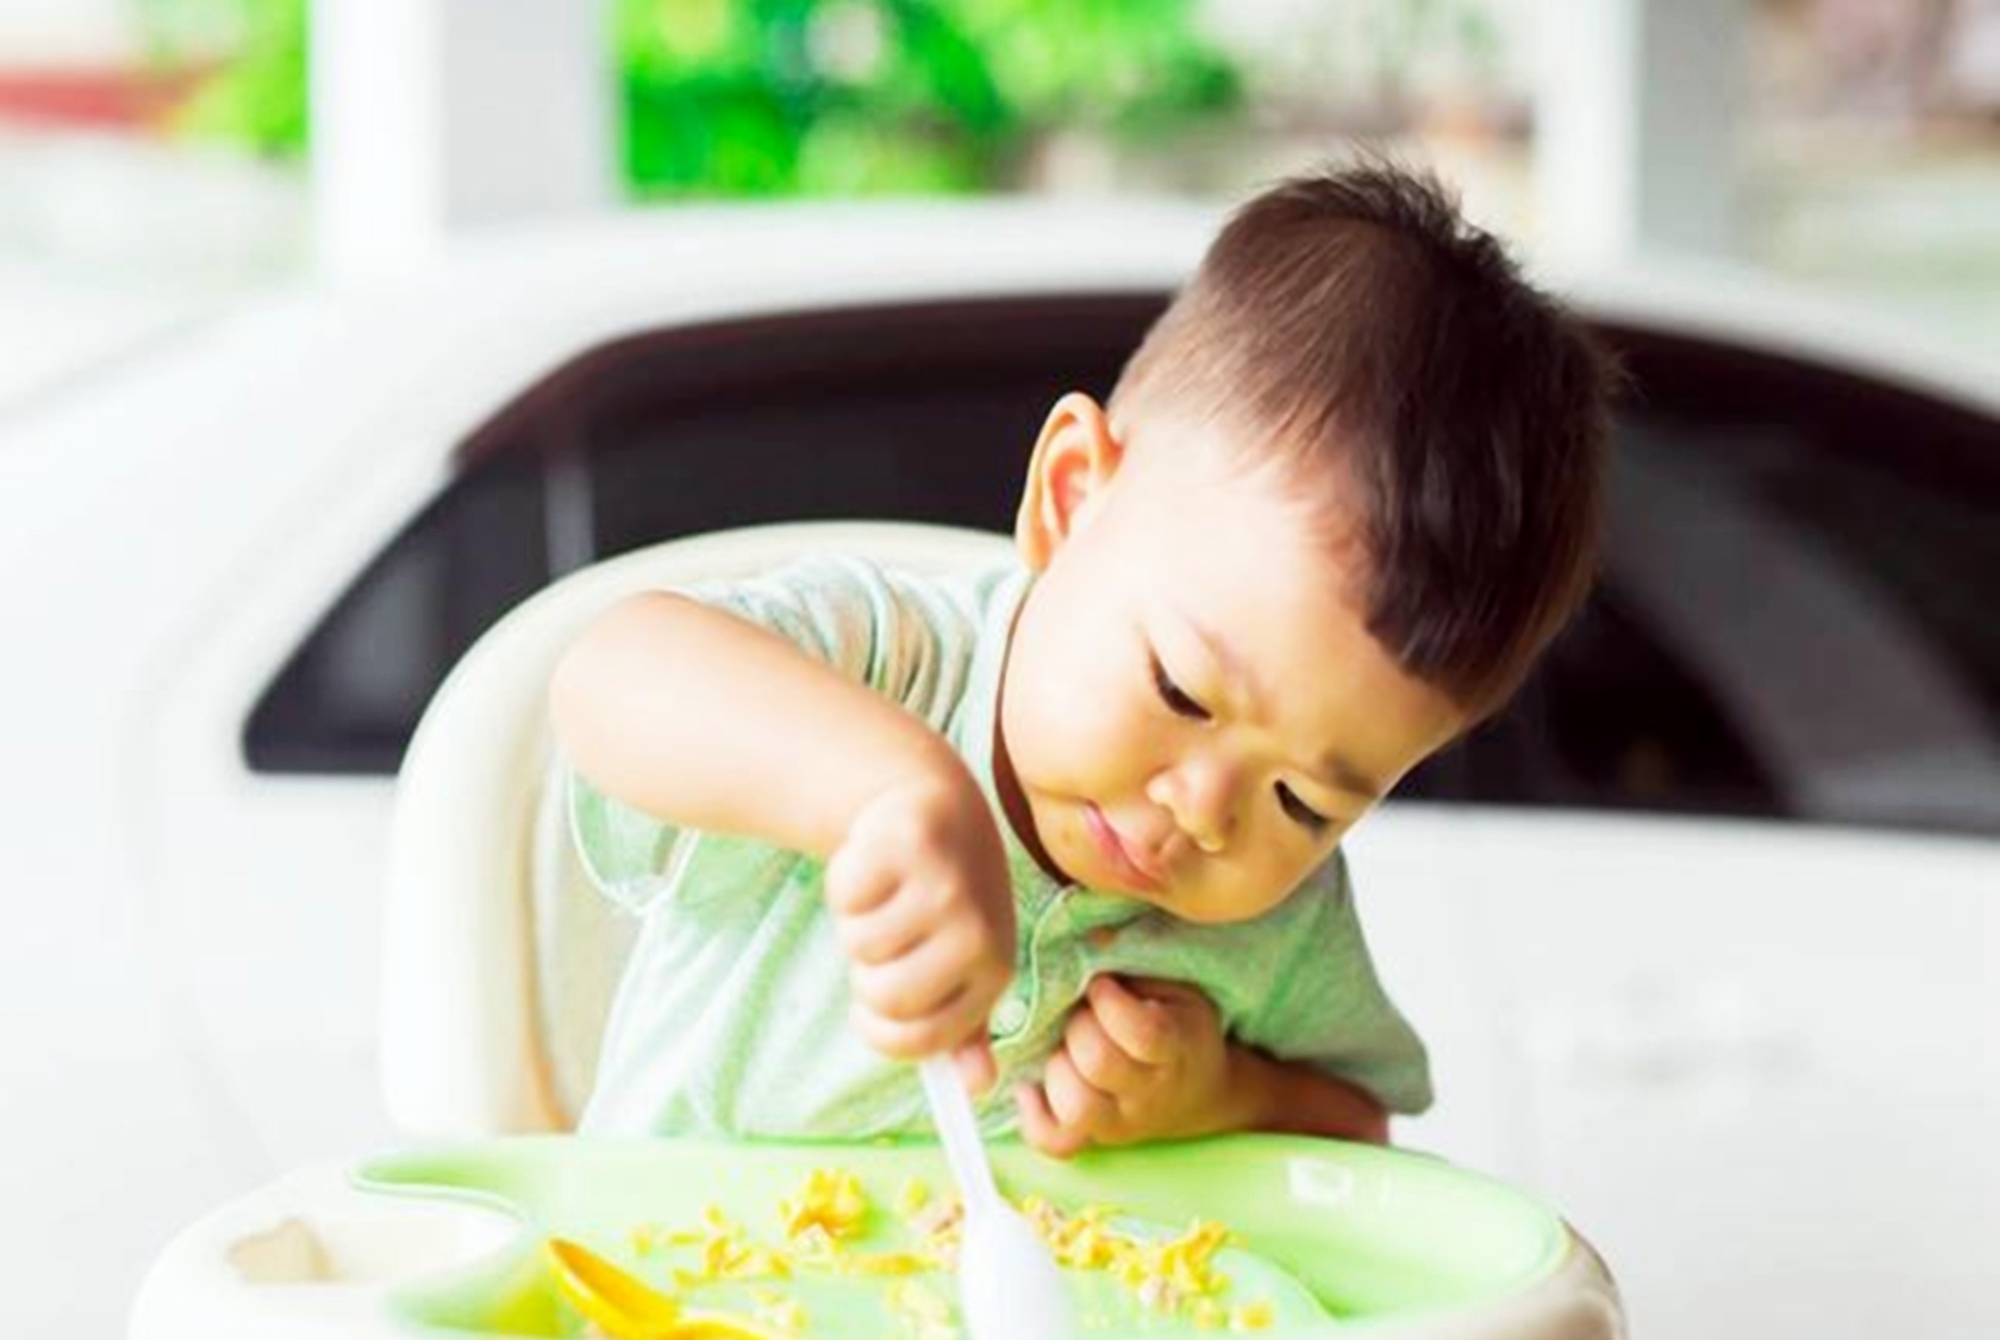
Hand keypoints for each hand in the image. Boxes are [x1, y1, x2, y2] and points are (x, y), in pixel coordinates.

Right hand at [825, 771, 1015, 1083]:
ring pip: (858, 944)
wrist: (937, 808)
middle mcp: (977, 929)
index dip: (879, 1032)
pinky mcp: (907, 841)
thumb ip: (962, 1027)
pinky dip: (846, 881)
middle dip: (866, 974)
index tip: (870, 1008)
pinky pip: (844, 893)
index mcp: (992, 969)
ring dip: (856, 924)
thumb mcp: (964, 961)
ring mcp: (944, 884)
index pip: (919, 1039)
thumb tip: (977, 1084)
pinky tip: (876, 864)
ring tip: (886, 898)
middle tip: (885, 941)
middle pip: (884, 996)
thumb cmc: (945, 900)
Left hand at [1015, 975, 1235, 1156]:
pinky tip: (1033, 1082)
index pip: (1141, 1032)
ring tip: (1065, 1047)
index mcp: (1178, 1045)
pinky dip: (1034, 1113)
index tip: (1102, 984)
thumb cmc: (1176, 1018)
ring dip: (1058, 1068)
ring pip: (1075, 1106)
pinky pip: (1054, 1141)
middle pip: (1098, 1063)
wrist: (1197, 1088)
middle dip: (1078, 1026)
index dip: (1110, 1001)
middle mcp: (1150, 1091)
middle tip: (1082, 1014)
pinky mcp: (1093, 1138)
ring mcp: (1120, 1121)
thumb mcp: (1172, 984)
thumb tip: (1089, 934)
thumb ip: (1133, 963)